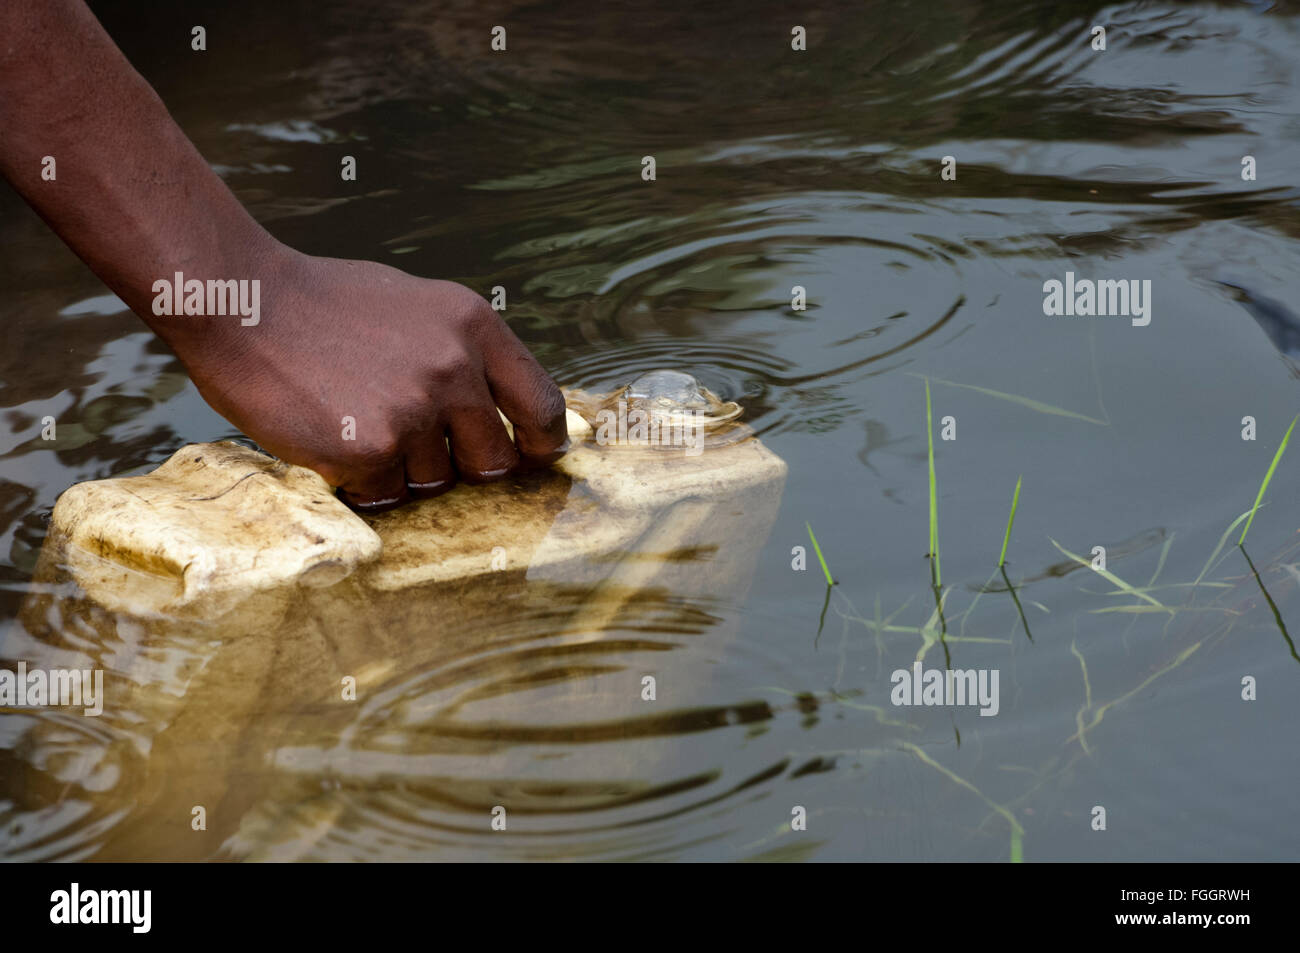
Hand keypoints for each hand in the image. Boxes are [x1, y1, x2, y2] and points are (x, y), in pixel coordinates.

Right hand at [173, 245, 568, 510]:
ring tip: (356, 423)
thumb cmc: (323, 304)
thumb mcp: (417, 305)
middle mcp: (454, 368)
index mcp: (474, 327)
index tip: (532, 459)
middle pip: (495, 460)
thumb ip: (464, 353)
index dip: (541, 444)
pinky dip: (360, 481)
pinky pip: (384, 494)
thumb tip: (501, 406)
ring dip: (402, 472)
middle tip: (422, 451)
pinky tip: (331, 439)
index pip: (542, 404)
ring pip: (434, 482)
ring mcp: (413, 411)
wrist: (241, 301)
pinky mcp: (369, 449)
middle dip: (465, 468)